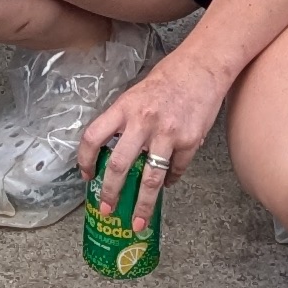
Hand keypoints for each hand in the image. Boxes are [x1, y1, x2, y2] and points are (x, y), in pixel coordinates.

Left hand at [77, 41, 238, 238]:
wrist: (202, 66)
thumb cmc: (168, 78)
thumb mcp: (136, 94)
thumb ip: (125, 121)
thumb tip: (116, 154)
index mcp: (125, 107)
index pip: (94, 136)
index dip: (85, 159)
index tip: (87, 176)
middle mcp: (143, 121)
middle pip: (120, 165)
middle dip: (111, 193)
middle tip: (107, 209)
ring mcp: (168, 132)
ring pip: (151, 178)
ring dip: (143, 204)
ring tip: (138, 221)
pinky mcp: (190, 140)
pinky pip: (177, 170)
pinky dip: (171, 181)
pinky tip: (167, 184)